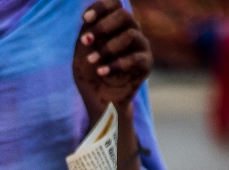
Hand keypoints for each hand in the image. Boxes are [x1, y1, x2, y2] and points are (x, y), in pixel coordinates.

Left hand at [72, 0, 151, 122]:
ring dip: (107, 48)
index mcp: (115, 26)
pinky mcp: (146, 65)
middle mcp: (130, 31)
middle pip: (124, 15)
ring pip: (130, 35)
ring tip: (91, 61)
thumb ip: (87, 33)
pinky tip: (101, 72)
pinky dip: (116, 65)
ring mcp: (140, 47)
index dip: (101, 7)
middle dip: (102, 26)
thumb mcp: (82, 53)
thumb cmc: (90, 75)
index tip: (85, 19)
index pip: (115, 4)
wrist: (99, 101)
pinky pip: (135, 58)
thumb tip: (90, 18)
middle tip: (85, 40)